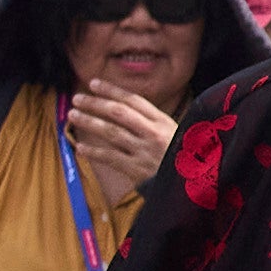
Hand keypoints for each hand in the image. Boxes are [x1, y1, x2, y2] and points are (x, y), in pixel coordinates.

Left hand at [64, 85, 175, 223]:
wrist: (197, 186)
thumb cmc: (187, 160)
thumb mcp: (179, 135)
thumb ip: (156, 124)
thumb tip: (131, 111)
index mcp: (163, 121)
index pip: (133, 100)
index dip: (112, 90)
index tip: (94, 83)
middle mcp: (153, 133)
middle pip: (118, 113)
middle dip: (95, 104)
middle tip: (77, 98)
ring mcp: (144, 151)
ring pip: (111, 132)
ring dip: (90, 122)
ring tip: (73, 115)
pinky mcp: (137, 170)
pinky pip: (111, 158)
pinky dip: (94, 152)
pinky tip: (80, 147)